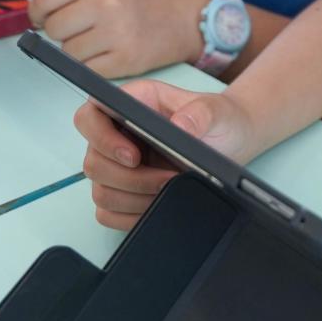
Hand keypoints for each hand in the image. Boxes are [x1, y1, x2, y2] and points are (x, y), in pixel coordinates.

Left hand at [30, 0, 206, 78]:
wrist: (187, 17)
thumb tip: (38, 6)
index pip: (43, 0)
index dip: (38, 13)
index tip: (42, 18)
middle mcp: (105, 1)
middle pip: (53, 29)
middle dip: (61, 31)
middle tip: (79, 27)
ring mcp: (115, 32)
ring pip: (67, 53)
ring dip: (77, 50)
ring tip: (98, 38)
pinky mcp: (124, 60)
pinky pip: (86, 70)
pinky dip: (92, 65)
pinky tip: (107, 52)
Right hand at [75, 79, 260, 229]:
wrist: (232, 142)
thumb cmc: (218, 119)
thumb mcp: (216, 110)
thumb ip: (200, 113)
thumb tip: (180, 127)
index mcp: (130, 104)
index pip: (89, 117)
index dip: (101, 138)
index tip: (134, 156)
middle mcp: (116, 135)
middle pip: (93, 163)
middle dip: (130, 178)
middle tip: (168, 178)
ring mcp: (117, 166)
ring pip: (101, 191)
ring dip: (134, 198)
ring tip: (169, 191)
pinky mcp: (125, 192)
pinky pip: (109, 213)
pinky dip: (131, 216)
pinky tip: (158, 206)